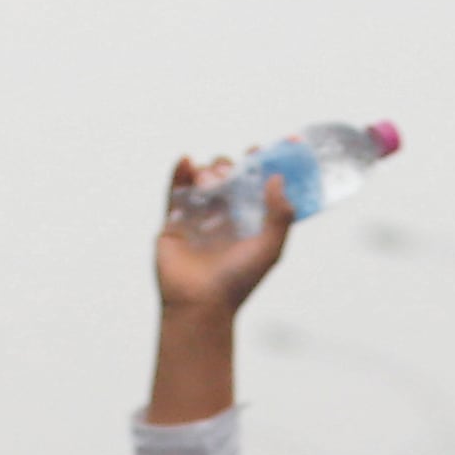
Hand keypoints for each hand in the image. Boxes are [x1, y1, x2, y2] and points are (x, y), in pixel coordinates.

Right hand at [149, 158, 297, 323]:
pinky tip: (187, 162)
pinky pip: (175, 190)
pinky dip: (180, 171)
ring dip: (209, 172)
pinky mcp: (174, 221)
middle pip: (228, 178)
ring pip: (203, 180)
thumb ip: (280, 214)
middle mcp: (225, 216)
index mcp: (249, 221)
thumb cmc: (238, 281)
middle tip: (231, 173)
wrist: (200, 303)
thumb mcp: (270, 248)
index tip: (259, 151)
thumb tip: (277, 178)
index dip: (258, 165)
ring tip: (212, 183)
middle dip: (230, 168)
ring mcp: (198, 217)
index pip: (255, 185)